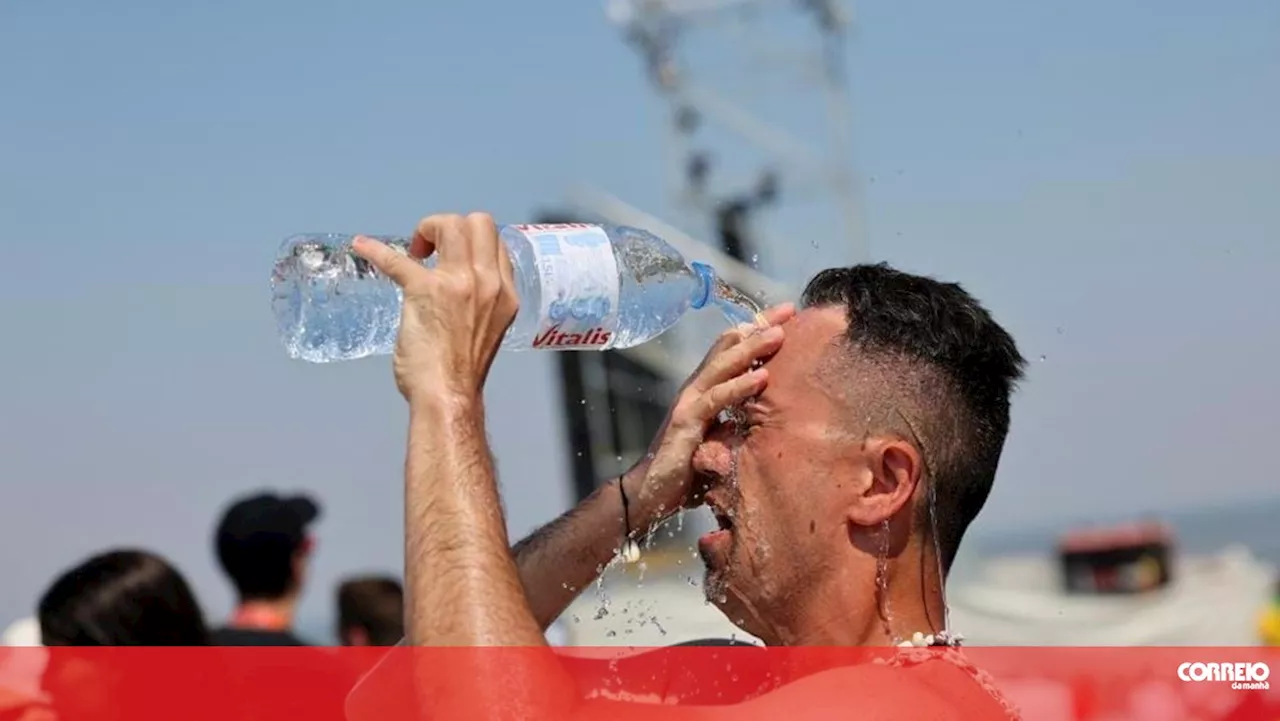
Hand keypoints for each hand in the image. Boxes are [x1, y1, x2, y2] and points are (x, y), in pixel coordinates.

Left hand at [351, 213, 516, 402]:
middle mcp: (487, 282)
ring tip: (413, 252)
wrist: (449, 396)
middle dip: (452, 226)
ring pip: (449, 224)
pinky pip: (396, 259)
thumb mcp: (489, 329)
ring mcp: (458, 282)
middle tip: (431, 249)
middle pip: (478, 222)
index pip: (497, 243)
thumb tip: (459, 292)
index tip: (453, 255)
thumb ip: (480, 303)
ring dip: (428, 229)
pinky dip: (375, 250)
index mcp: (504, 293)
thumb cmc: (464, 373)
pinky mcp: (424, 289)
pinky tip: (362, 247)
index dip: (472, 242)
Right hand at [623, 303, 795, 523]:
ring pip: (723, 366)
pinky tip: (761, 377)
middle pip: (728, 348)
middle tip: (788, 310)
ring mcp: (688, 403)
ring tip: (779, 334)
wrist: (649, 494)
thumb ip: (736, 426)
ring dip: (752, 349)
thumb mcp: (719, 442)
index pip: (732, 351)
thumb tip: (767, 421)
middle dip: (758, 327)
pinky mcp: (685, 422)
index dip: (756, 330)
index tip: (786, 315)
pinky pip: (717, 400)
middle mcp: (695, 389)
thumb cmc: (686, 472)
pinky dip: (739, 387)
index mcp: (705, 391)